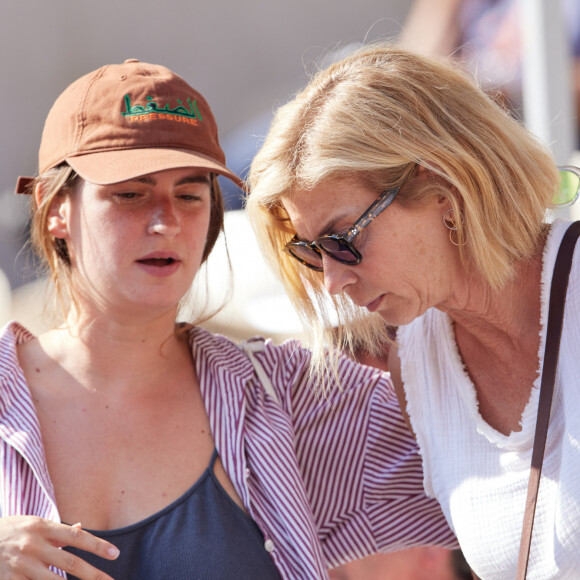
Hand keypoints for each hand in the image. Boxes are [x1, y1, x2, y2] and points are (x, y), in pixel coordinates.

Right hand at [0, 516, 118, 578]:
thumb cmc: (8, 532)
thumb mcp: (32, 524)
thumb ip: (56, 531)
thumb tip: (81, 528)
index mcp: (42, 527)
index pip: (76, 536)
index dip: (97, 545)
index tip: (115, 554)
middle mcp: (33, 545)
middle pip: (69, 563)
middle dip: (92, 575)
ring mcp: (20, 565)